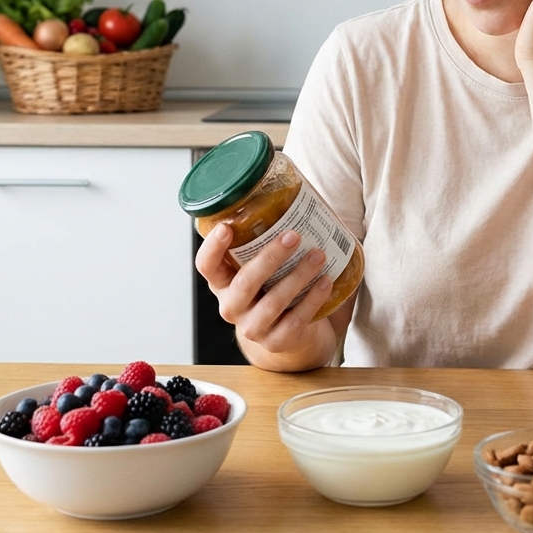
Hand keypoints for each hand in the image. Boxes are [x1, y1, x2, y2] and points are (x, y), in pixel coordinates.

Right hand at [195, 224, 334, 355]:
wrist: (290, 338)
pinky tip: (326, 281)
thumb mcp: (263, 268)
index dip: (212, 247)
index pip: (206, 266)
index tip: (226, 226)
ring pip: (273, 302)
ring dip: (299, 276)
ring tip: (318, 255)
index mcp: (223, 283)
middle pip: (245, 283)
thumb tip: (298, 191)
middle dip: (270, 257)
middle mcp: (232, 306)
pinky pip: (295, 320)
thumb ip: (267, 241)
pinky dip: (313, 299)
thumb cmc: (275, 290)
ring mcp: (253, 327)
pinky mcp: (277, 341)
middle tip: (293, 236)